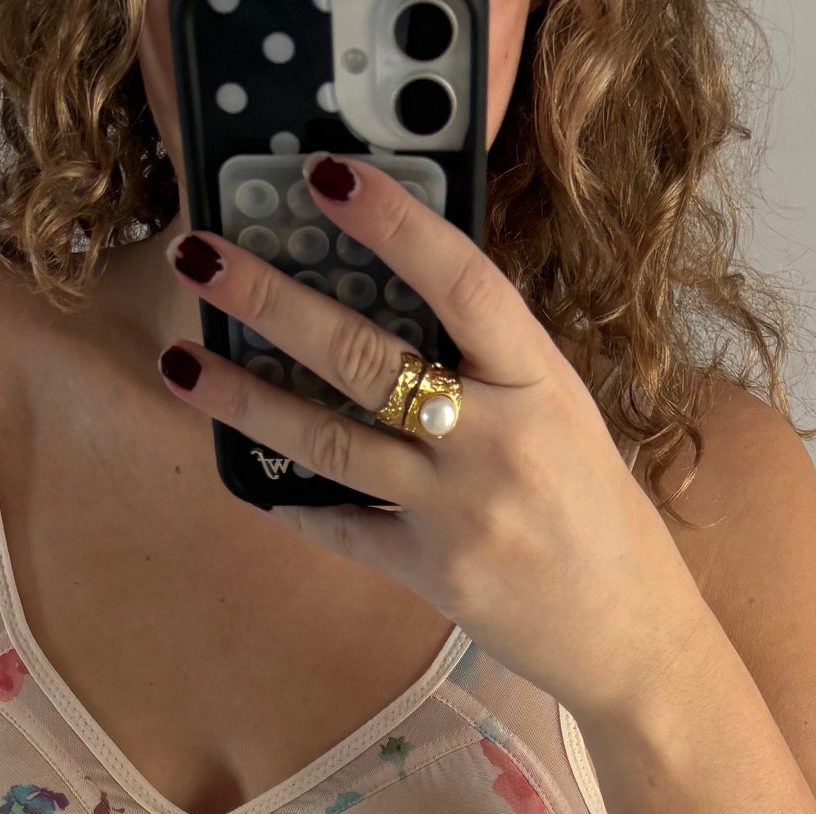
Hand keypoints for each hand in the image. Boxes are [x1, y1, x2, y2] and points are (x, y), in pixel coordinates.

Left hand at [157, 151, 711, 723]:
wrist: (633, 635)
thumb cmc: (598, 517)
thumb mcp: (564, 418)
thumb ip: (493, 370)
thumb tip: (398, 308)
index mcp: (540, 382)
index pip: (462, 280)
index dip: (393, 222)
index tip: (326, 176)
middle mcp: (498, 440)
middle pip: (365, 354)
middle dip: (271, 298)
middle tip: (202, 255)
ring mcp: (461, 512)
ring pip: (328, 441)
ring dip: (244, 399)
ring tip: (182, 363)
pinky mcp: (434, 576)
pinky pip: (344, 529)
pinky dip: (295, 505)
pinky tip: (252, 482)